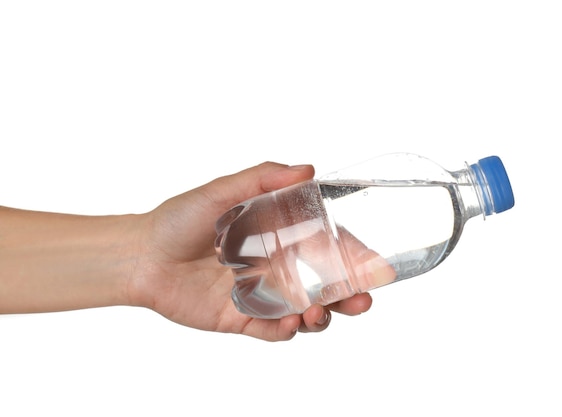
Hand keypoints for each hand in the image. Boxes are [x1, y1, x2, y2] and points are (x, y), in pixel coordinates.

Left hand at [127, 162, 372, 340]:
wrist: (141, 256)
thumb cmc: (179, 219)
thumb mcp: (221, 191)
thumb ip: (262, 178)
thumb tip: (307, 168)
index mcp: (279, 236)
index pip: (327, 248)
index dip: (355, 258)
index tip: (376, 267)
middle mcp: (276, 267)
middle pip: (325, 285)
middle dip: (350, 296)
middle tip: (363, 300)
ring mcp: (261, 295)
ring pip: (305, 311)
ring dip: (322, 317)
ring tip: (319, 313)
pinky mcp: (242, 318)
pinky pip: (273, 330)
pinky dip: (287, 332)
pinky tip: (291, 324)